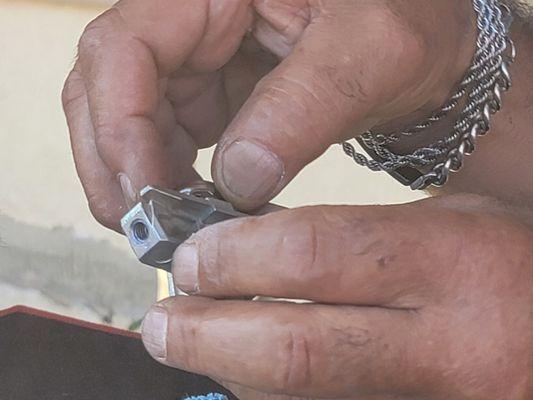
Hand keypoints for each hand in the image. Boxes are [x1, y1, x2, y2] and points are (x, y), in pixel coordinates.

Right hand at [63, 0, 475, 229]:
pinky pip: (161, 135)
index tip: (149, 193)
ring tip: (176, 225)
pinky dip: (167, 177)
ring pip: (125, 119)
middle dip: (117, 165)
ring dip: (140, 178)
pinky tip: (194, 206)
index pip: (123, 48)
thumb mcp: (370, 54)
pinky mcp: (204, 88)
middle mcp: (186, 13)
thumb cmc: (401, 18)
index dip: (120, 125)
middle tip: (150, 228)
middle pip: (104, 88)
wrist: (410, 36)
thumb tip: (238, 181)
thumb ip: (304, 110)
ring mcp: (190, 55)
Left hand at [141, 194, 532, 398]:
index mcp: (455, 264)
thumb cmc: (506, 263)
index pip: (316, 254)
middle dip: (206, 334)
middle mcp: (447, 347)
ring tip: (189, 339)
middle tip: (162, 319)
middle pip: (296, 350)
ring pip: (298, 399)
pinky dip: (271, 394)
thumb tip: (250, 243)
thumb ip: (352, 230)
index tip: (192, 256)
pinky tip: (248, 366)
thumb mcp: (449, 216)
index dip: (237, 256)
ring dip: (228, 368)